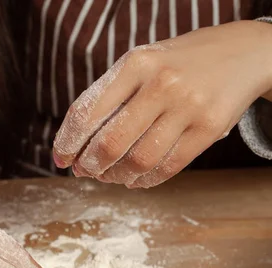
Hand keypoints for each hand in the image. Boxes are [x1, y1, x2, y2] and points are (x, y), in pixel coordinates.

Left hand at [53, 21, 271, 187]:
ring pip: (138, 160)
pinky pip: (168, 166)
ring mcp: (188, 106)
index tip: (61, 159)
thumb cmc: (177, 63)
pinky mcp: (210, 128)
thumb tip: (78, 145)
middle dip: (90, 165)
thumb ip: (111, 96)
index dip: (68, 141)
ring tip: (109, 175)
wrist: (242, 52)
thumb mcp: (142, 64)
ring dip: (116, 176)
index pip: (87, 111)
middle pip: (110, 142)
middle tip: (85, 171)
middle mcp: (161, 83)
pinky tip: (135, 178)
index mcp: (135, 63)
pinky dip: (145, 179)